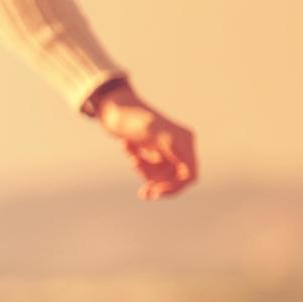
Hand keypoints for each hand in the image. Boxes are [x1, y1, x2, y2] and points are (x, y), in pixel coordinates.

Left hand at [90, 83, 198, 199]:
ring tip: (132, 158)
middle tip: (143, 194)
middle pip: (175, 178)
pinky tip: (127, 147)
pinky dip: (138, 163)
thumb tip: (191, 175)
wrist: (111, 107)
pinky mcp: (152, 149)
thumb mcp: (152, 133)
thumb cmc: (132, 119)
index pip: (190, 176)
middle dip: (158, 184)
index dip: (175, 188)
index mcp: (184, 142)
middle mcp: (179, 145)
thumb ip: (172, 151)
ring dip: (145, 172)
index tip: (156, 192)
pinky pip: (149, 168)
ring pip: (161, 175)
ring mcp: (165, 147)